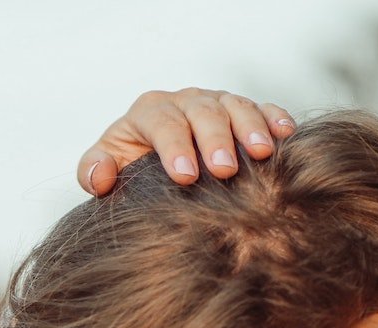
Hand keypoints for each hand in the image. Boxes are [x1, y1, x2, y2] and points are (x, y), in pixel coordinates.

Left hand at [80, 88, 294, 194]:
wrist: (153, 166)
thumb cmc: (129, 168)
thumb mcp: (105, 168)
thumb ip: (92, 170)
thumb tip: (101, 175)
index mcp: (149, 112)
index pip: (162, 123)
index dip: (174, 147)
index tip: (184, 176)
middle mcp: (184, 102)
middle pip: (202, 111)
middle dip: (214, 139)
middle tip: (224, 169)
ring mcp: (216, 104)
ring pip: (235, 106)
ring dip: (250, 128)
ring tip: (261, 153)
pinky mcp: (241, 112)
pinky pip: (260, 108)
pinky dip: (274, 118)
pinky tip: (285, 135)